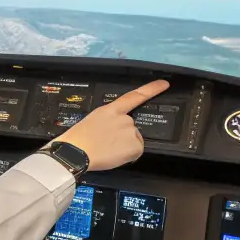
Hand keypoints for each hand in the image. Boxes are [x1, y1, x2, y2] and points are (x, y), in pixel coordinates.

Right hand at [53, 80, 170, 170]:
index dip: (151, 89)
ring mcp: (131, 131)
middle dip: (121, 136)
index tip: (164, 84)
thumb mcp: (92, 121)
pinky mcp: (136, 146)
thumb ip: (108, 121)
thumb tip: (115, 133)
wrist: (75, 152)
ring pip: (132, 140)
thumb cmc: (78, 139)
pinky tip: (113, 156)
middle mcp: (125, 118)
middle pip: (130, 127)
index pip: (134, 96)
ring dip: (123, 146)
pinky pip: (135, 152)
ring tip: (105, 150)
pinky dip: (127, 156)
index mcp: (111, 109)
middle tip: (104, 143)